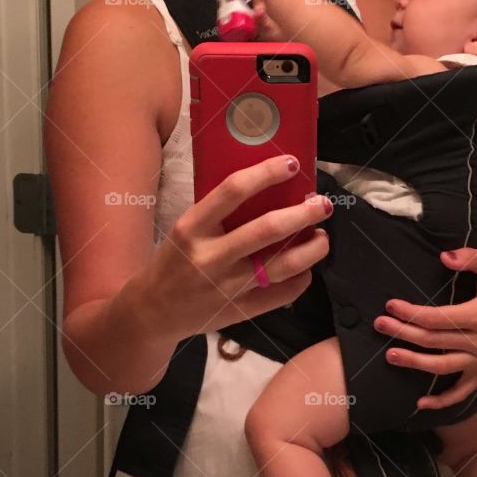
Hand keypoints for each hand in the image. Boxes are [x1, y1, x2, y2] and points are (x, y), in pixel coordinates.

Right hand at [139, 155, 332, 338]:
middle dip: (303, 213)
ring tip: (322, 237)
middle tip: (322, 204)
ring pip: (283, 265)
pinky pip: (281, 294)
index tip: (292, 164)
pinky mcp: (241, 310)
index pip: (233, 191)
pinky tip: (306, 268)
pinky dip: (301, 279)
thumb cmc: (173, 262)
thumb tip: (269, 189)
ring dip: (311, 249)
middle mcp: (210, 256)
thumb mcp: (185, 229)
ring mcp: (227, 287)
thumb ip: (218, 213)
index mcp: (192, 228)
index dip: (267, 174)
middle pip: (268, 229)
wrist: (154, 312)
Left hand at [373, 248, 476, 410]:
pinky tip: (421, 404)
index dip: (411, 313)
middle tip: (380, 324)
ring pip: (443, 366)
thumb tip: (444, 256)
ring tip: (390, 356)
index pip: (438, 318)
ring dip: (414, 363)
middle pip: (434, 341)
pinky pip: (462, 392)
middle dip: (404, 333)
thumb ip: (471, 258)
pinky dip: (443, 401)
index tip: (391, 305)